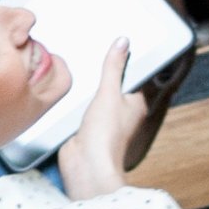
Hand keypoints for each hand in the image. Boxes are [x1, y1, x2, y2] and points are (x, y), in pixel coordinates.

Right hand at [56, 39, 142, 195]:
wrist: (85, 165)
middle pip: (114, 87)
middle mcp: (123, 114)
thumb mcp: (109, 92)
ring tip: (81, 71)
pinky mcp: (88, 129)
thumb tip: (123, 43)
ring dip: (90, 89)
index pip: (134, 77)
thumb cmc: (105, 135)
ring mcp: (105, 122)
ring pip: (98, 98)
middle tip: (95, 55)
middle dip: (104, 75)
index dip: (126, 62)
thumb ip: (114, 66)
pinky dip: (79, 103)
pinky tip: (71, 94)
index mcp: (136, 104)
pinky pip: (85, 110)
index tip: (117, 46)